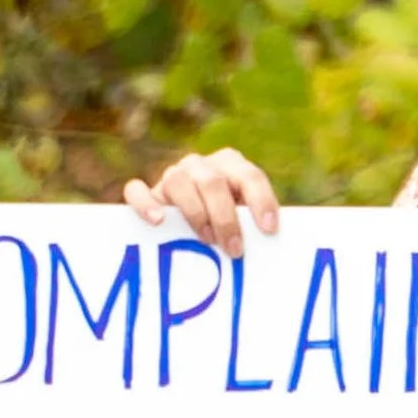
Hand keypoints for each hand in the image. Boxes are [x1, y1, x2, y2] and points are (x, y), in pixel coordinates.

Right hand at [122, 147, 281, 257]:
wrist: (188, 229)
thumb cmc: (227, 230)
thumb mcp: (246, 225)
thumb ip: (258, 229)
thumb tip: (280, 251)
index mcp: (232, 167)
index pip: (250, 176)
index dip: (261, 200)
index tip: (268, 230)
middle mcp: (202, 166)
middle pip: (213, 181)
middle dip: (226, 217)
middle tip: (234, 249)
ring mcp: (173, 176)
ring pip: (178, 180)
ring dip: (194, 211)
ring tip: (205, 239)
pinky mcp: (148, 194)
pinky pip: (137, 190)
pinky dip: (144, 202)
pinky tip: (157, 220)